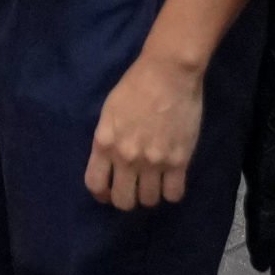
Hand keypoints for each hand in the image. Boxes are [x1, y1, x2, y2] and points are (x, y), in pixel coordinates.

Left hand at [87, 48, 209, 209]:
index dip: (102, 194)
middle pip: (123, 201)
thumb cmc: (135, 86)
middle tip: (134, 188)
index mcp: (104, 143)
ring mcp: (153, 161)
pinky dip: (172, 192)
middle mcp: (127, 157)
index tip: (109, 191)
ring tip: (154, 182)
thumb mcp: (109, 113)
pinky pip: (174, 194)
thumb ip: (107, 140)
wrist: (168, 73)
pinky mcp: (179, 160)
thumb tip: (109, 163)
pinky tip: (171, 180)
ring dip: (150, 195)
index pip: (95, 185)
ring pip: (149, 201)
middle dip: (127, 199)